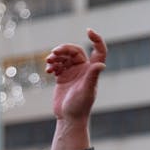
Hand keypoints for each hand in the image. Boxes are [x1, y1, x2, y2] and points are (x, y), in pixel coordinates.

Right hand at [47, 28, 106, 149]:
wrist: (68, 118)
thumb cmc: (80, 107)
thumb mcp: (87, 91)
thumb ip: (92, 76)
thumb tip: (101, 64)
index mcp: (91, 70)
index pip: (98, 51)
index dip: (96, 40)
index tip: (88, 31)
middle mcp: (83, 70)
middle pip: (74, 51)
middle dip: (64, 49)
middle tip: (54, 53)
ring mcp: (72, 73)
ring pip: (64, 57)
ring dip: (56, 57)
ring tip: (49, 62)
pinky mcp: (62, 78)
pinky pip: (57, 65)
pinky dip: (52, 65)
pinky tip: (48, 71)